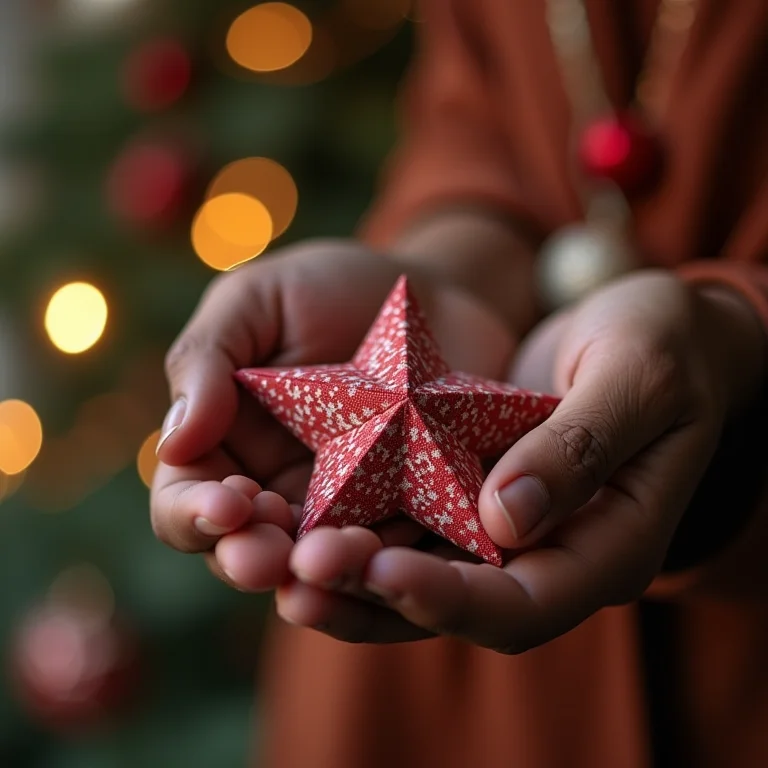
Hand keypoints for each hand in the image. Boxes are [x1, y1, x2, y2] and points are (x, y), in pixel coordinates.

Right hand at [150, 239, 515, 591]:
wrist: (432, 293)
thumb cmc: (330, 287)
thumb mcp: (257, 301)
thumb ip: (207, 358)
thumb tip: (173, 441)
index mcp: (224, 446)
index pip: (185, 499)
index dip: (193, 513)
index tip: (227, 503)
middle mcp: (277, 489)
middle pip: (247, 548)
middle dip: (251, 558)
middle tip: (268, 558)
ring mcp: (343, 509)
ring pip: (318, 564)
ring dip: (320, 575)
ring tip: (335, 559)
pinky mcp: (406, 514)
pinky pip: (392, 553)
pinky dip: (389, 564)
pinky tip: (396, 560)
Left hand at [277, 270, 765, 649]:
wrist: (648, 330)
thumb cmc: (663, 343)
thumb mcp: (640, 375)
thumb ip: (582, 447)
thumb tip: (506, 520)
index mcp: (609, 546)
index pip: (527, 604)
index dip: (453, 599)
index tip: (383, 570)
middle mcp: (550, 555)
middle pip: (458, 604)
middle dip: (378, 594)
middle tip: (303, 572)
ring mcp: (507, 529)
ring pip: (423, 571)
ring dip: (352, 572)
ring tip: (282, 556)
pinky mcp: (471, 493)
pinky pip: (410, 522)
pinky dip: (359, 524)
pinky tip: (302, 512)